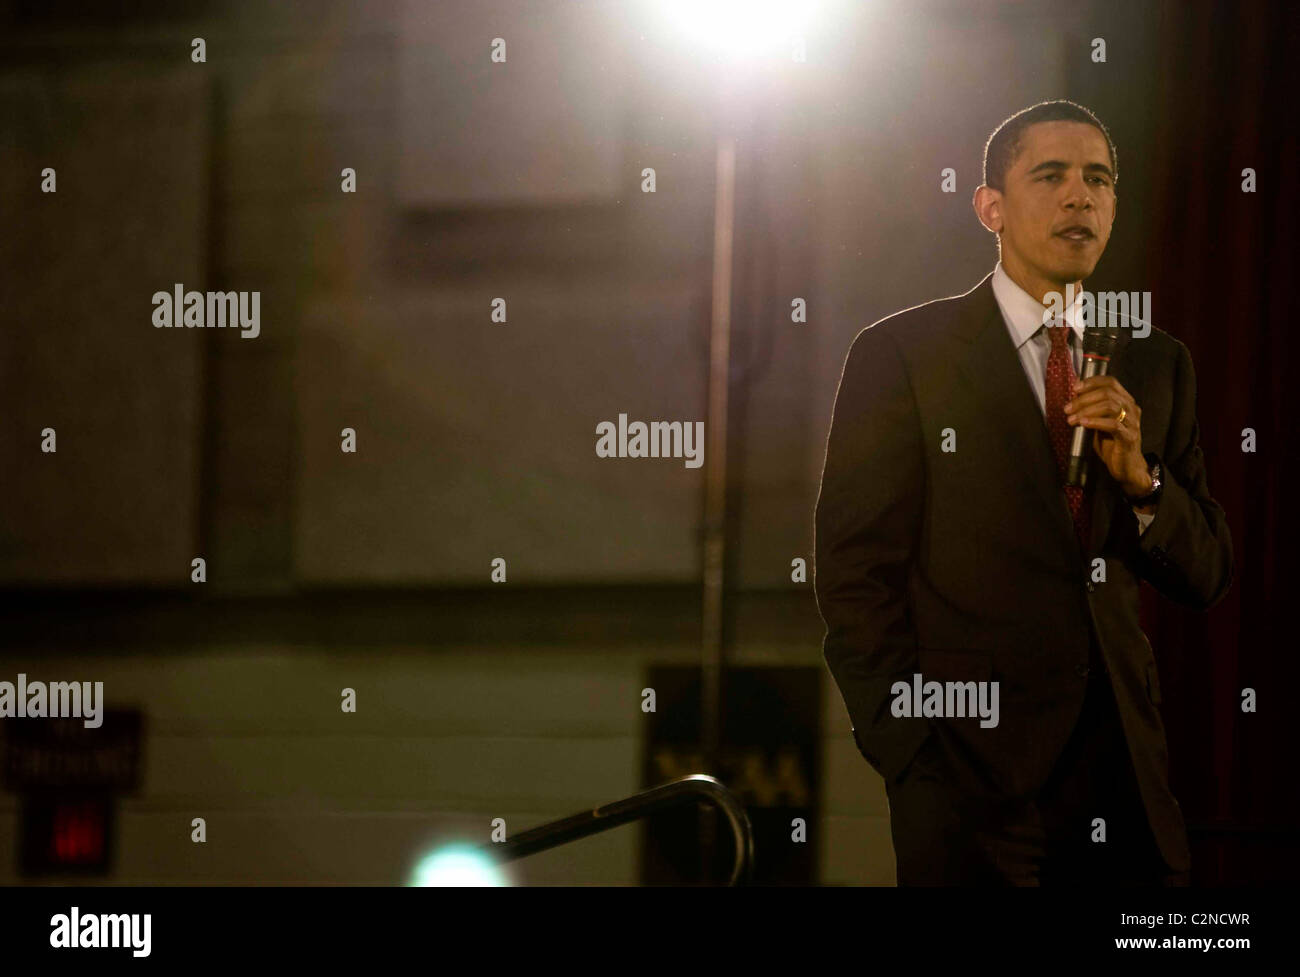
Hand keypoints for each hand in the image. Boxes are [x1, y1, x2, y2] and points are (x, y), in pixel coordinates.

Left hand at [1064, 376, 1150, 496]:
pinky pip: (1113, 424)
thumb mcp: (1098, 422)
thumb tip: (1073, 399)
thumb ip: (1091, 410)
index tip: (1075, 388)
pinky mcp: (1129, 437)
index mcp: (1125, 401)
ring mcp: (1132, 422)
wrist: (1126, 467)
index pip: (1111, 382)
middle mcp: (1131, 409)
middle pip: (1108, 393)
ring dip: (1086, 410)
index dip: (1092, 382)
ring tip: (1072, 419)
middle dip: (1083, 399)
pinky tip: (1083, 424)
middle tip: (1068, 408)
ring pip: (1110, 406)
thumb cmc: (1111, 444)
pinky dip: (1095, 422)